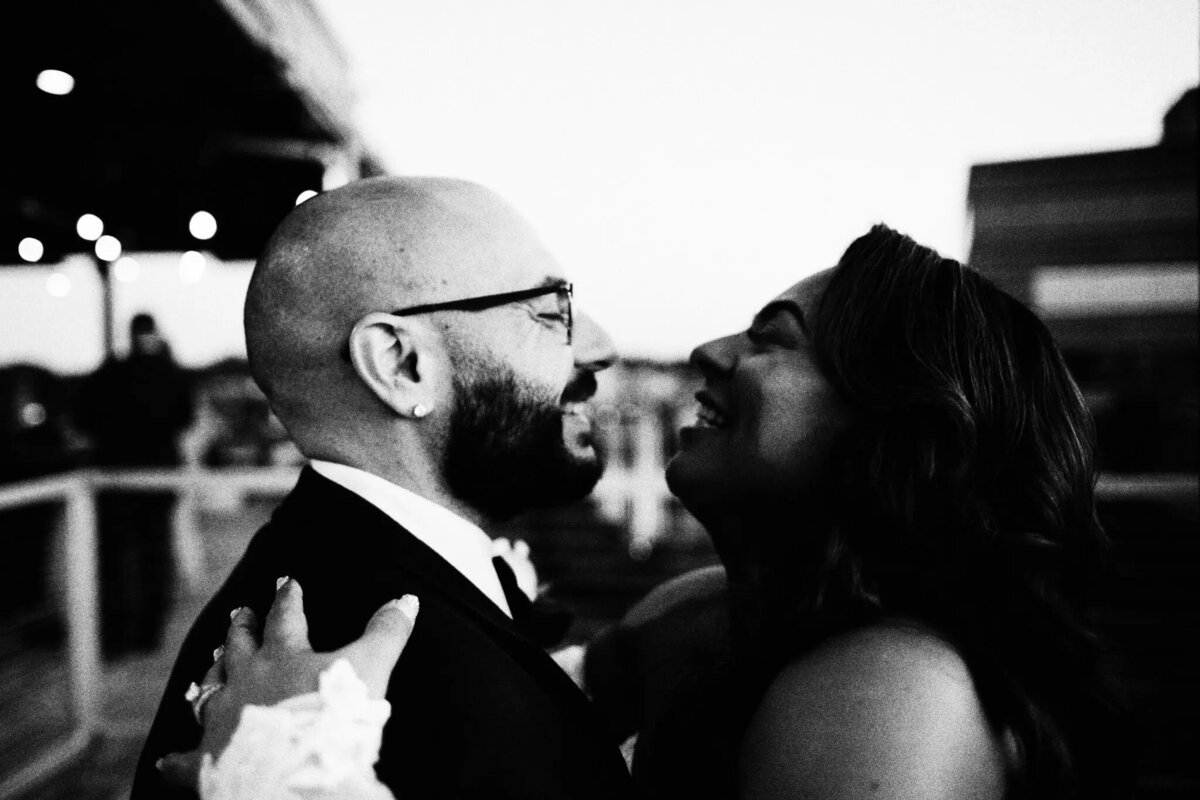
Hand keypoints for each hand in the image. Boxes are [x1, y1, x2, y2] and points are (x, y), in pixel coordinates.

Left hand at [157, 578, 418, 788]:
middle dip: (242, 628)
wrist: (297, 772)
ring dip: (212, 675)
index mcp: (283, 657)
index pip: (286, 617)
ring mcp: (221, 722)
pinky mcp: (208, 762)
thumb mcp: (370, 668)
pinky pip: (186, 760)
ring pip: (210, 690)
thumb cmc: (333, 718)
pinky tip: (167, 759)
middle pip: (239, 647)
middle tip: (241, 613)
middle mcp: (245, 683)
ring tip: (211, 663)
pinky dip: (177, 759)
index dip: (288, 598)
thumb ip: (386, 632)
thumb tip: (406, 599)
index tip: (287, 582)